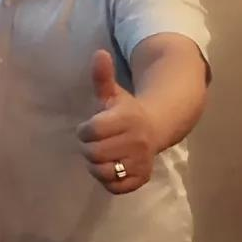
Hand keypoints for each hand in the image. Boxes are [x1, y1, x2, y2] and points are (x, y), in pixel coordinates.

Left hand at [76, 50, 158, 193]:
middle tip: (94, 143)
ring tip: (102, 155)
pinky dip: (109, 181)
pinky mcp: (142, 178)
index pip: (92, 130)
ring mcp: (141, 161)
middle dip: (88, 148)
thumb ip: (102, 77)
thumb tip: (98, 53)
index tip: (89, 128)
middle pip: (94, 153)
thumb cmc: (125, 111)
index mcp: (127, 119)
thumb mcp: (112, 93)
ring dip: (96, 165)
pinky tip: (111, 167)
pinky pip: (116, 187)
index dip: (85, 130)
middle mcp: (136, 141)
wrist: (157, 127)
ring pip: (104, 171)